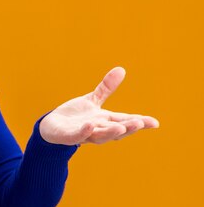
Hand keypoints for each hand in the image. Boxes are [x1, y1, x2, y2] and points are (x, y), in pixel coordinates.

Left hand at [39, 67, 158, 145]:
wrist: (51, 127)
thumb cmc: (75, 116)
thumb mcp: (92, 100)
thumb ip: (106, 88)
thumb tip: (121, 69)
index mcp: (105, 121)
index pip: (125, 121)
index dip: (140, 122)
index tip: (154, 123)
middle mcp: (98, 129)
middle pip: (116, 130)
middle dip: (128, 127)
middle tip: (140, 123)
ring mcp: (83, 134)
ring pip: (100, 136)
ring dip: (110, 132)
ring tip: (121, 127)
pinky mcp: (68, 136)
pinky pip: (77, 135)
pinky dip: (84, 131)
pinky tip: (90, 124)